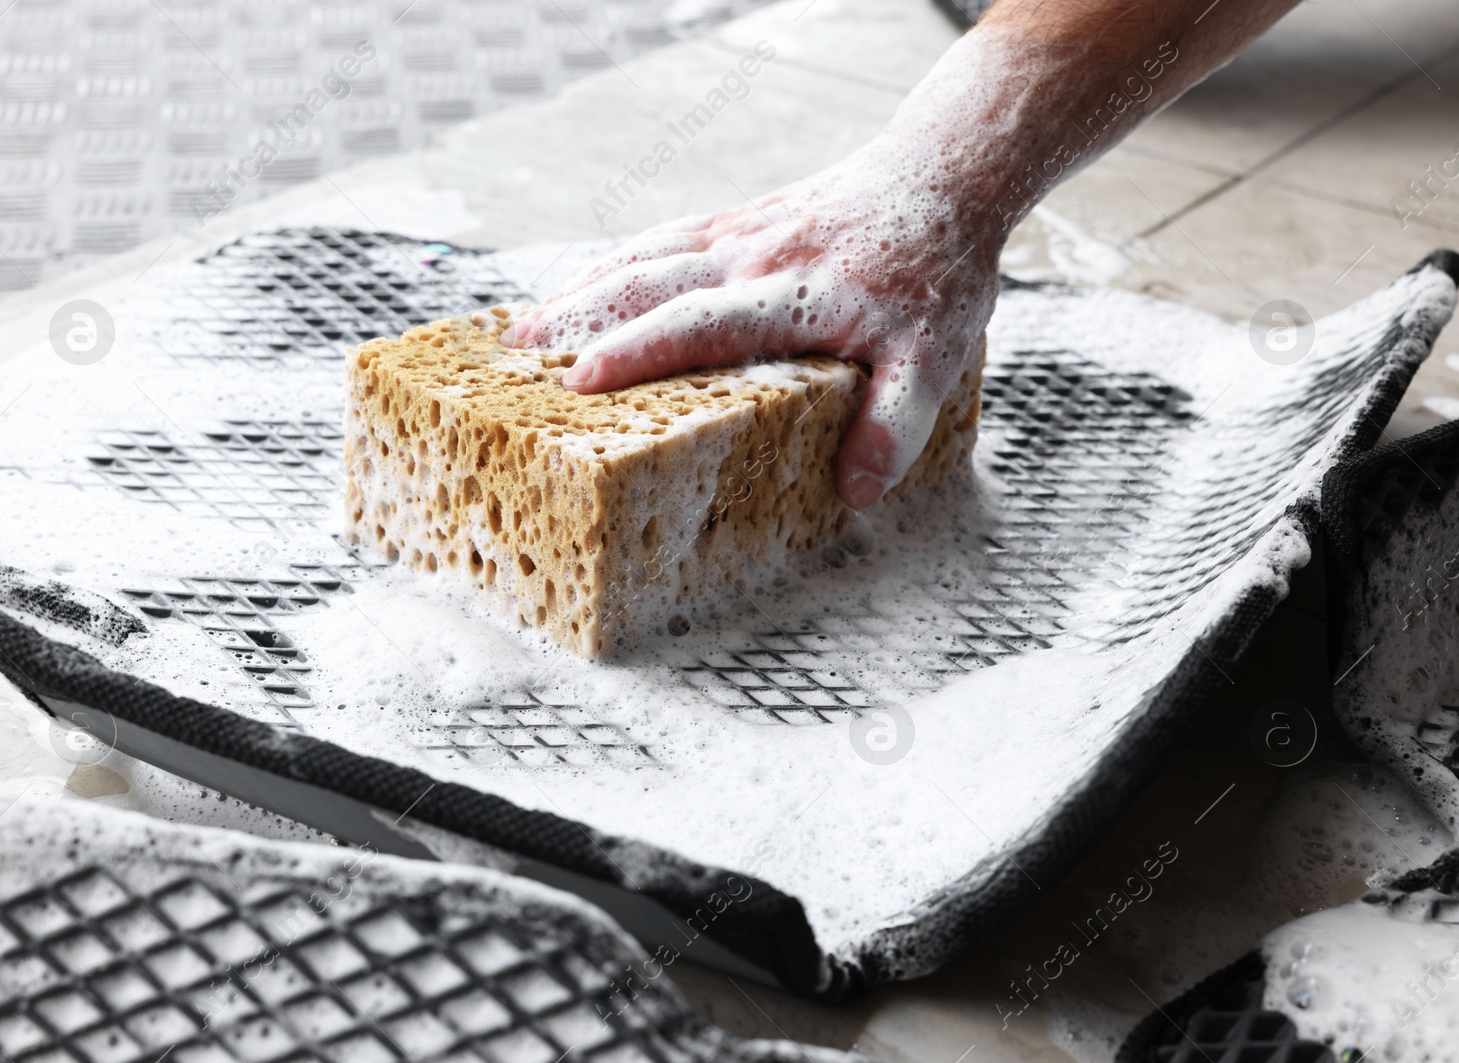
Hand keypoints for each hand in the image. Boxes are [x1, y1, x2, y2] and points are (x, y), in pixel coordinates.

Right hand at [502, 131, 1001, 508]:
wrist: (945, 178)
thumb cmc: (938, 272)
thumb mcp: (935, 357)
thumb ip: (894, 423)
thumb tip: (855, 489)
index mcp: (792, 296)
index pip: (698, 324)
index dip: (635, 353)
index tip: (579, 382)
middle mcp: (752, 260)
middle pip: (645, 285)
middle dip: (575, 323)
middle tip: (512, 365)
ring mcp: (738, 235)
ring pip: (641, 259)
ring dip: (577, 294)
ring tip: (519, 334)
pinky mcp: (736, 222)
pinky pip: (660, 241)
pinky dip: (611, 266)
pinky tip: (581, 291)